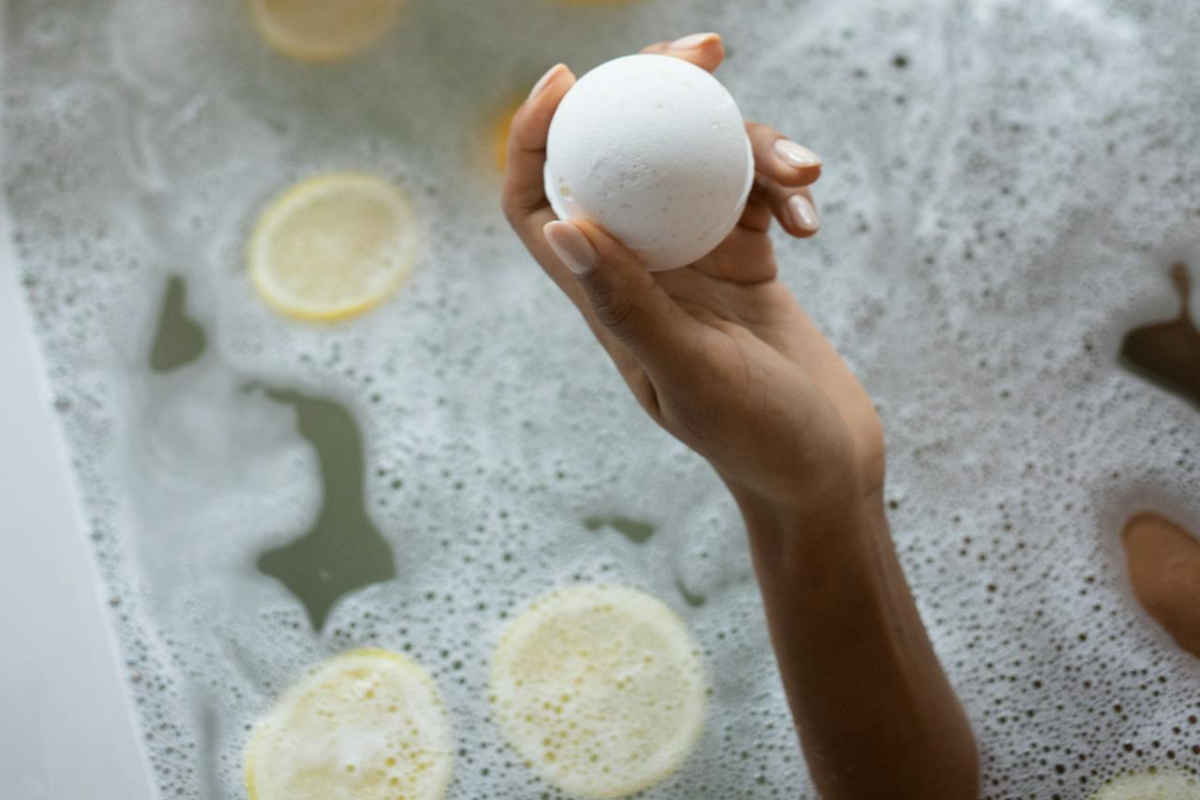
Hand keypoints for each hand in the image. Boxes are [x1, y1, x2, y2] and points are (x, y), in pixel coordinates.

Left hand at [502, 33, 883, 514]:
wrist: (823, 469)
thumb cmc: (756, 438)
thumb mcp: (693, 374)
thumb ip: (630, 305)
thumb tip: (562, 224)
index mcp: (605, 300)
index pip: (538, 207)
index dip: (533, 140)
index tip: (570, 79)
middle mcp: (642, 271)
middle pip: (621, 162)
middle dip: (654, 95)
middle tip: (703, 50)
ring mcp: (694, 262)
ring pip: (699, 167)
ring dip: (751, 148)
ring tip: (803, 170)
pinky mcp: (746, 259)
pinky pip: (753, 193)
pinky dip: (784, 189)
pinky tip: (814, 219)